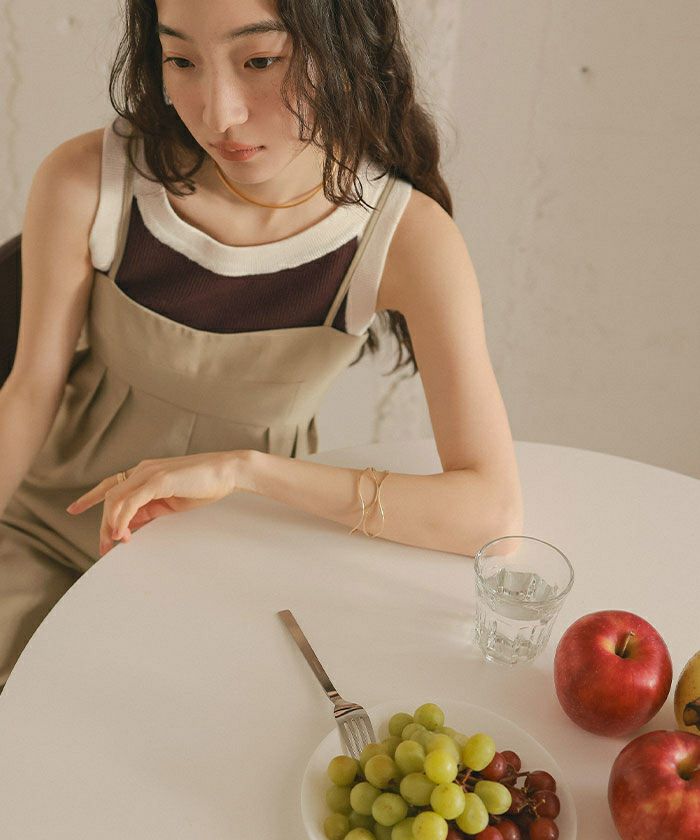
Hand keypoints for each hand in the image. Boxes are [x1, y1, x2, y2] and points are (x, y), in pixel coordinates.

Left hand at [66, 451, 241, 556]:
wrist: (227, 471)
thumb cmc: (204, 485)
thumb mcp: (171, 501)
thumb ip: (149, 510)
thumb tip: (131, 525)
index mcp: (146, 473)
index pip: (111, 484)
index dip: (90, 497)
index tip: (74, 510)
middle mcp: (143, 470)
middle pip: (110, 496)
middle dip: (102, 523)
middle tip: (104, 547)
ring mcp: (149, 473)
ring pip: (116, 499)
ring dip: (111, 524)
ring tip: (113, 543)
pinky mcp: (158, 480)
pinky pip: (131, 501)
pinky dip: (123, 518)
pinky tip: (123, 533)